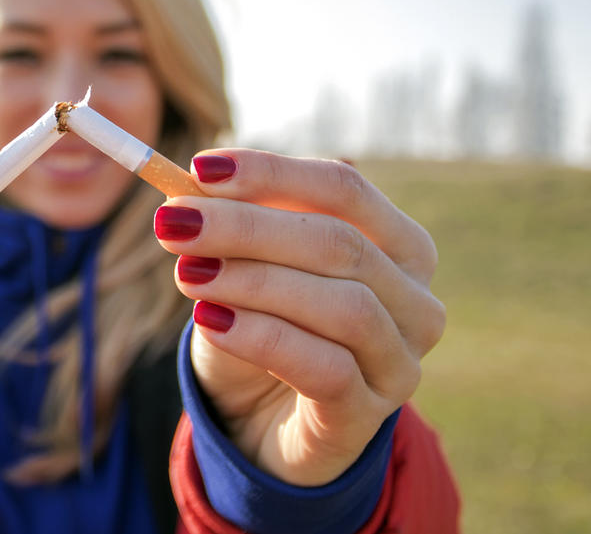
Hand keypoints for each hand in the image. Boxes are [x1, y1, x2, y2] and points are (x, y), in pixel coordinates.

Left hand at [155, 150, 443, 485]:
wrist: (258, 424)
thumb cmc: (261, 329)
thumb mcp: (247, 268)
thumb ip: (235, 223)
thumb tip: (196, 179)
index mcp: (399, 247)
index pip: (344, 189)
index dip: (273, 173)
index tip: (200, 167)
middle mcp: (415, 302)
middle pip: (338, 243)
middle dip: (247, 227)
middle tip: (174, 223)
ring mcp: (399, 364)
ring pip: (342, 306)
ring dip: (253, 281)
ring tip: (186, 274)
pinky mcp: (365, 418)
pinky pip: (323, 368)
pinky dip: (261, 337)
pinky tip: (210, 319)